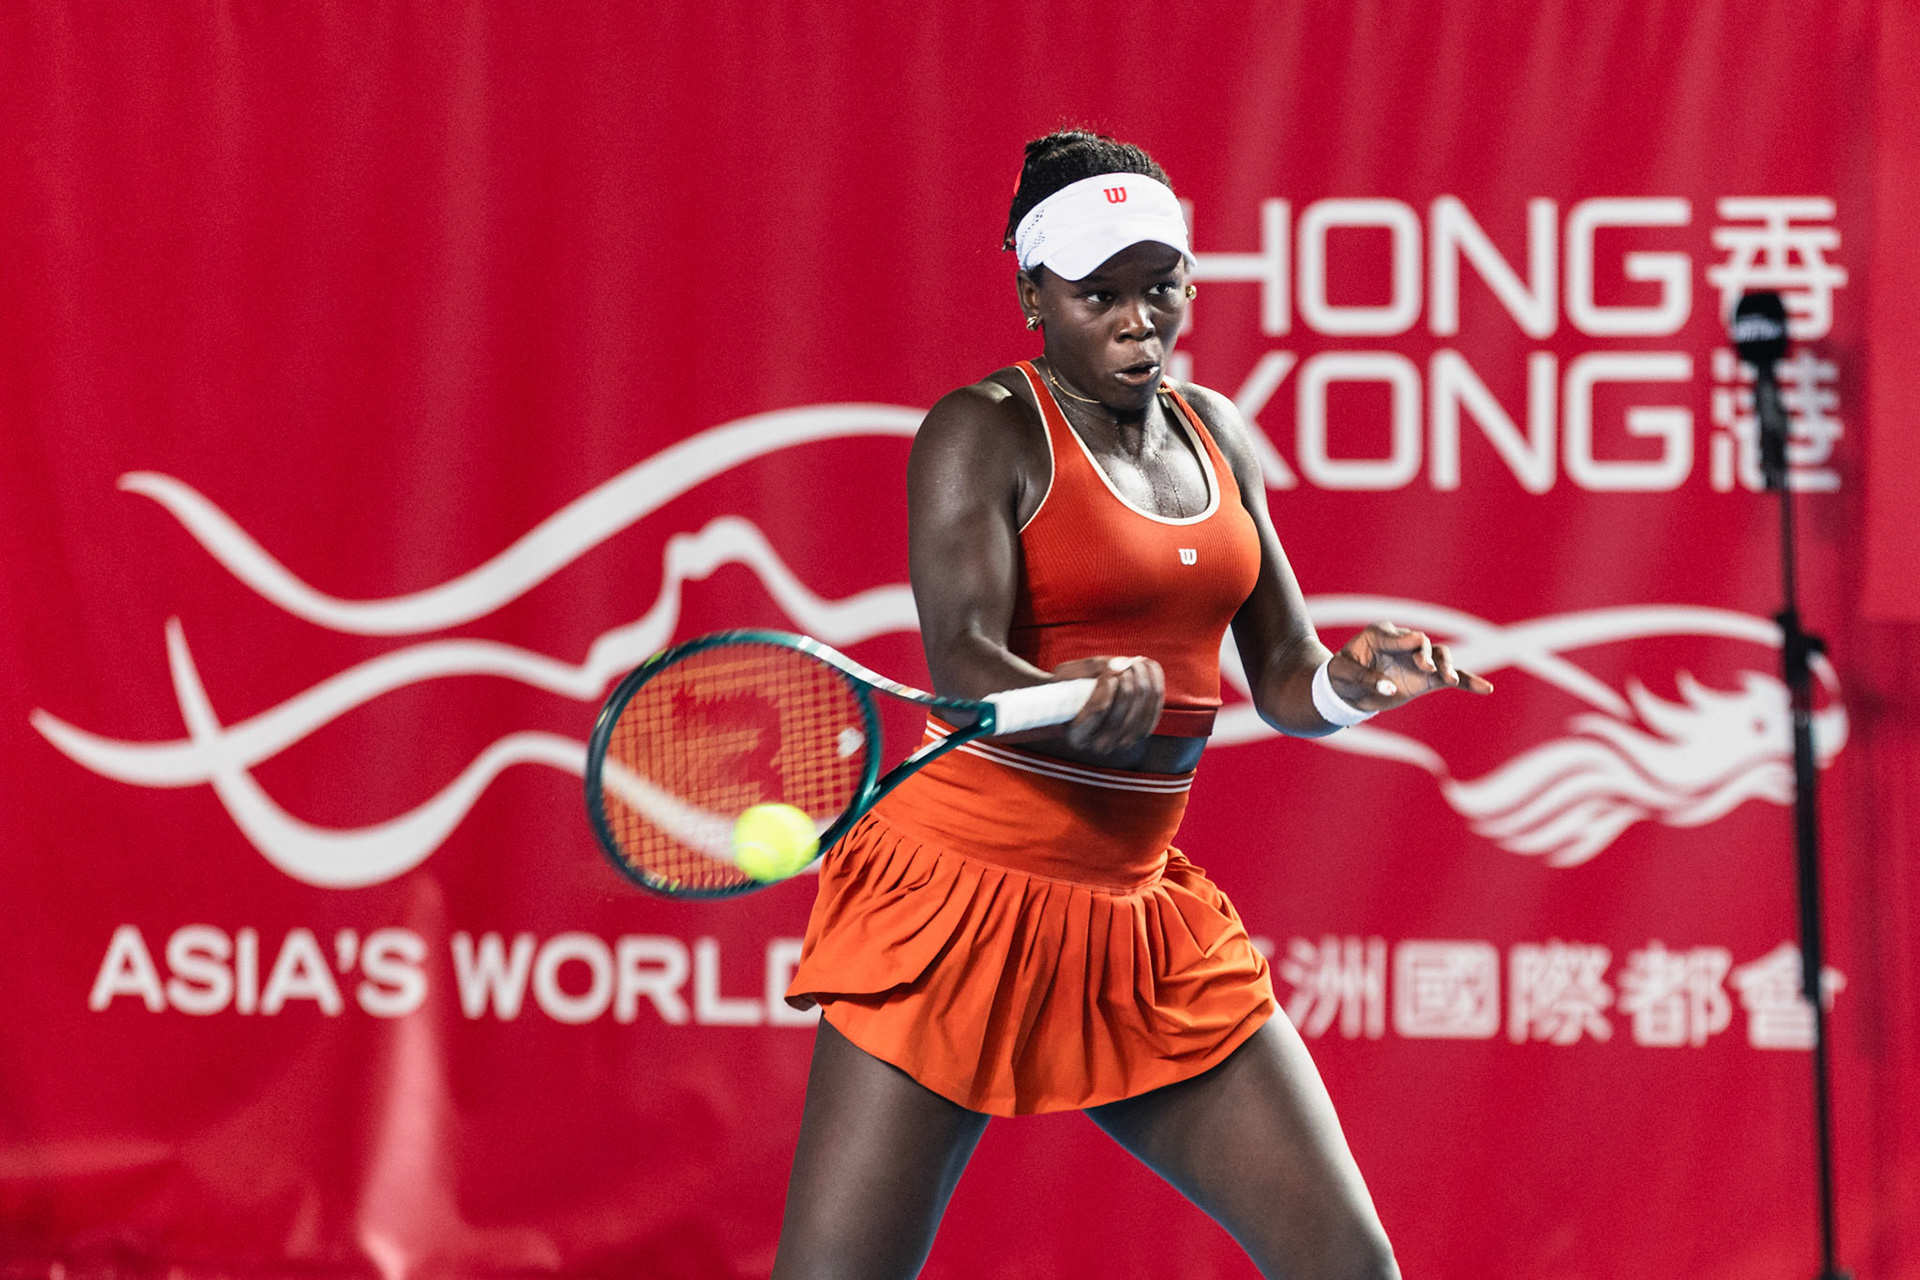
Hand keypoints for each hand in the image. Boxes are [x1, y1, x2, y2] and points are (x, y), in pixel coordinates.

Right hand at [1051, 655, 1165, 754]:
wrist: (1078, 701)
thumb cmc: (1067, 686)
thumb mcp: (1066, 674)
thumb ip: (1090, 668)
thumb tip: (1124, 664)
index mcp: (1077, 736)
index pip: (1098, 709)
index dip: (1106, 686)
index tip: (1106, 674)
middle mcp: (1101, 745)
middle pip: (1124, 705)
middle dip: (1128, 677)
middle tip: (1126, 662)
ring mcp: (1124, 741)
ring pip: (1143, 704)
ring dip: (1142, 677)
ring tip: (1135, 662)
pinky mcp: (1142, 731)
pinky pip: (1156, 705)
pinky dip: (1155, 681)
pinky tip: (1147, 666)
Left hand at [1330, 622, 1492, 710]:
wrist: (1345, 689)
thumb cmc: (1340, 676)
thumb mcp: (1344, 675)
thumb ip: (1365, 679)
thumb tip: (1390, 690)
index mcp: (1380, 634)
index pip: (1399, 636)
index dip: (1406, 644)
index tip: (1414, 659)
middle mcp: (1403, 642)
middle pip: (1422, 644)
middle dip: (1426, 655)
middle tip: (1427, 669)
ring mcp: (1417, 660)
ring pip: (1439, 657)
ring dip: (1446, 666)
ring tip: (1448, 678)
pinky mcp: (1426, 678)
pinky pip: (1450, 678)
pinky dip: (1467, 682)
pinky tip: (1486, 689)